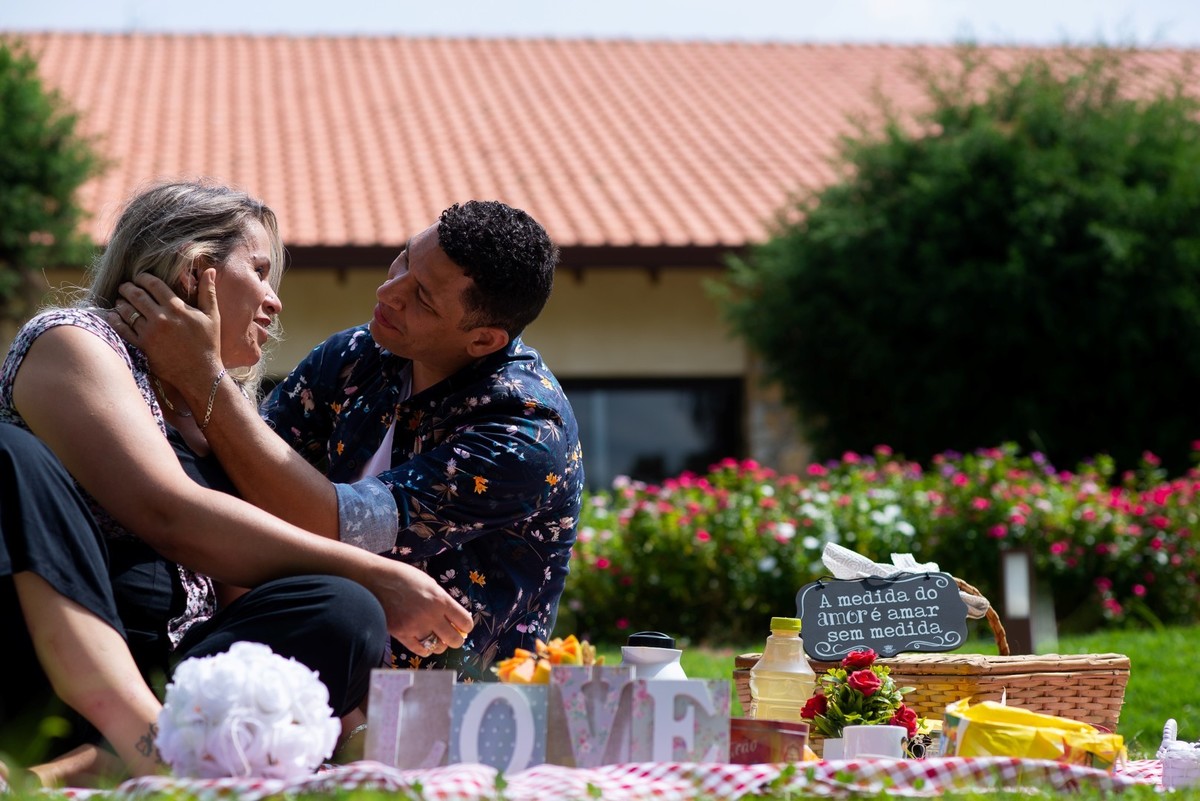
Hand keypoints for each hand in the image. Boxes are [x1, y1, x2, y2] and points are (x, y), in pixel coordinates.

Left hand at [108, 270, 223, 389]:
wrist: (201, 373)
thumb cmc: (209, 343)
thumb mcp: (212, 316)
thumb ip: (207, 291)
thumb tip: (210, 270)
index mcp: (177, 308)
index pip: (153, 284)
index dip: (143, 277)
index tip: (140, 277)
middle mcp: (161, 318)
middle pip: (136, 295)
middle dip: (127, 287)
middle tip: (125, 286)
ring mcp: (149, 333)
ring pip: (126, 311)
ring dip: (121, 302)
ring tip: (121, 300)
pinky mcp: (142, 347)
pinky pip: (122, 330)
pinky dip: (115, 320)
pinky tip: (115, 316)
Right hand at [373, 559, 473, 655]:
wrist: (375, 580)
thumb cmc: (403, 577)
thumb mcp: (429, 583)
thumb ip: (441, 600)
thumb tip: (453, 616)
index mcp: (441, 600)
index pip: (465, 622)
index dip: (466, 626)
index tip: (463, 627)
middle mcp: (431, 615)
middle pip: (454, 640)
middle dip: (456, 639)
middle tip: (452, 636)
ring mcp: (416, 626)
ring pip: (438, 648)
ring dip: (440, 645)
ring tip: (437, 639)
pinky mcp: (401, 634)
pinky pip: (420, 650)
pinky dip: (425, 650)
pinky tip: (424, 644)